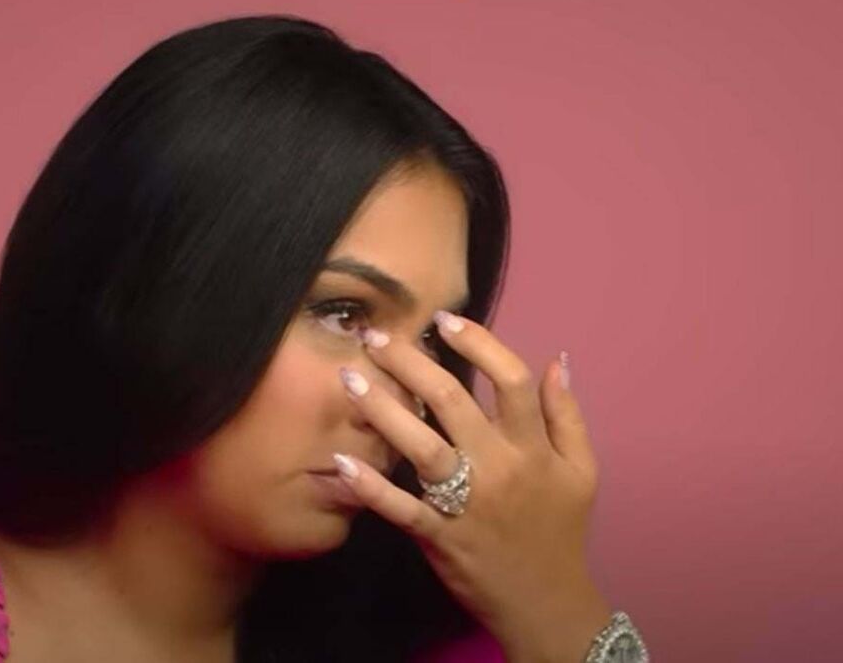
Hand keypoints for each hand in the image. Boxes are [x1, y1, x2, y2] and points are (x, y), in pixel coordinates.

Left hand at [333, 313, 611, 662]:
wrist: (548, 603)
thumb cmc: (560, 531)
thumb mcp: (582, 470)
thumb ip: (567, 414)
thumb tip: (556, 359)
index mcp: (532, 448)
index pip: (509, 380)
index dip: (477, 342)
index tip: (444, 320)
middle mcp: (498, 467)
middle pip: (451, 401)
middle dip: (408, 362)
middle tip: (374, 336)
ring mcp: (466, 502)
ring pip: (420, 446)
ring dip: (381, 409)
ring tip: (349, 378)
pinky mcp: (439, 536)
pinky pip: (400, 507)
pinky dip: (370, 486)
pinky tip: (340, 461)